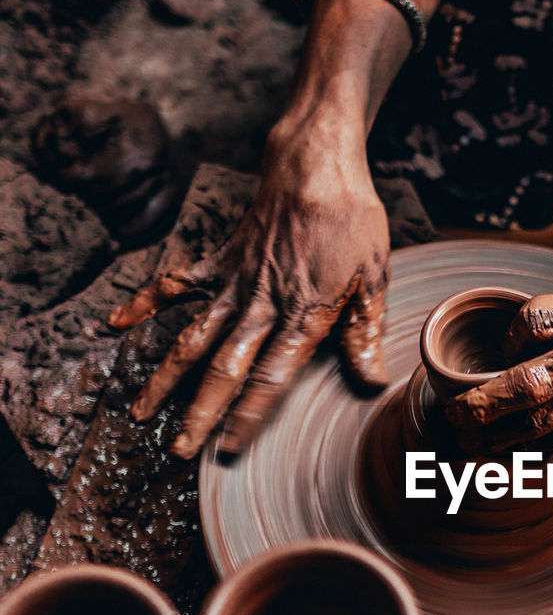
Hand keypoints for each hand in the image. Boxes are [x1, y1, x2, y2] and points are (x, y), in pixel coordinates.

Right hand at [109, 118, 389, 458]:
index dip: (247, 417)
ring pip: (192, 338)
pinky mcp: (218, 260)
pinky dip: (144, 302)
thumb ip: (363, 332)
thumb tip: (371, 381)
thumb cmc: (350, 221)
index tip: (227, 448)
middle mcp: (261, 306)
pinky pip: (175, 284)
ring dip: (165, 377)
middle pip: (224, 369)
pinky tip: (117, 325)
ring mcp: (234, 283)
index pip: (271, 380)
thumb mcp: (373, 277)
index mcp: (302, 316)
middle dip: (199, 412)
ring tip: (140, 411)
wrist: (315, 166)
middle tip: (178, 449)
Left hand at [446, 275, 552, 451]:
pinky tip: (516, 453)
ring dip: (495, 437)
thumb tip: (535, 329)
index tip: (500, 356)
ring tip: (467, 445)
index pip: (526, 324)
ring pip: (538, 422)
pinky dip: (536, 448)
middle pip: (520, 381)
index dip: (505, 343)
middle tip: (453, 416)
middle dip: (479, 404)